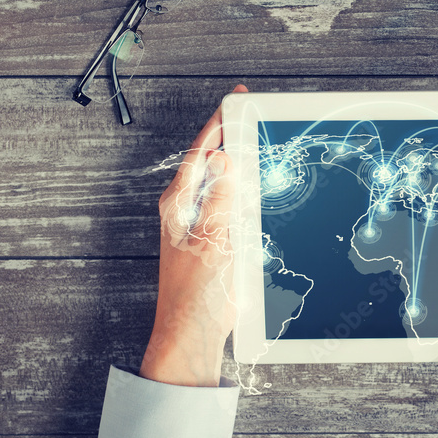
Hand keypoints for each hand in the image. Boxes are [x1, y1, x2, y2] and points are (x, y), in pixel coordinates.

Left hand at [139, 84, 248, 386]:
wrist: (194, 333)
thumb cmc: (195, 296)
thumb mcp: (212, 242)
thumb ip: (219, 200)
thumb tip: (225, 160)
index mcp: (178, 205)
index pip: (199, 153)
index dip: (219, 126)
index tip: (236, 103)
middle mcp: (185, 211)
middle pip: (210, 163)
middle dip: (231, 138)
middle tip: (252, 117)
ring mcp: (199, 226)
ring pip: (222, 184)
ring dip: (240, 166)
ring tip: (259, 146)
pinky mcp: (213, 241)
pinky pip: (231, 206)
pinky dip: (245, 193)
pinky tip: (259, 191)